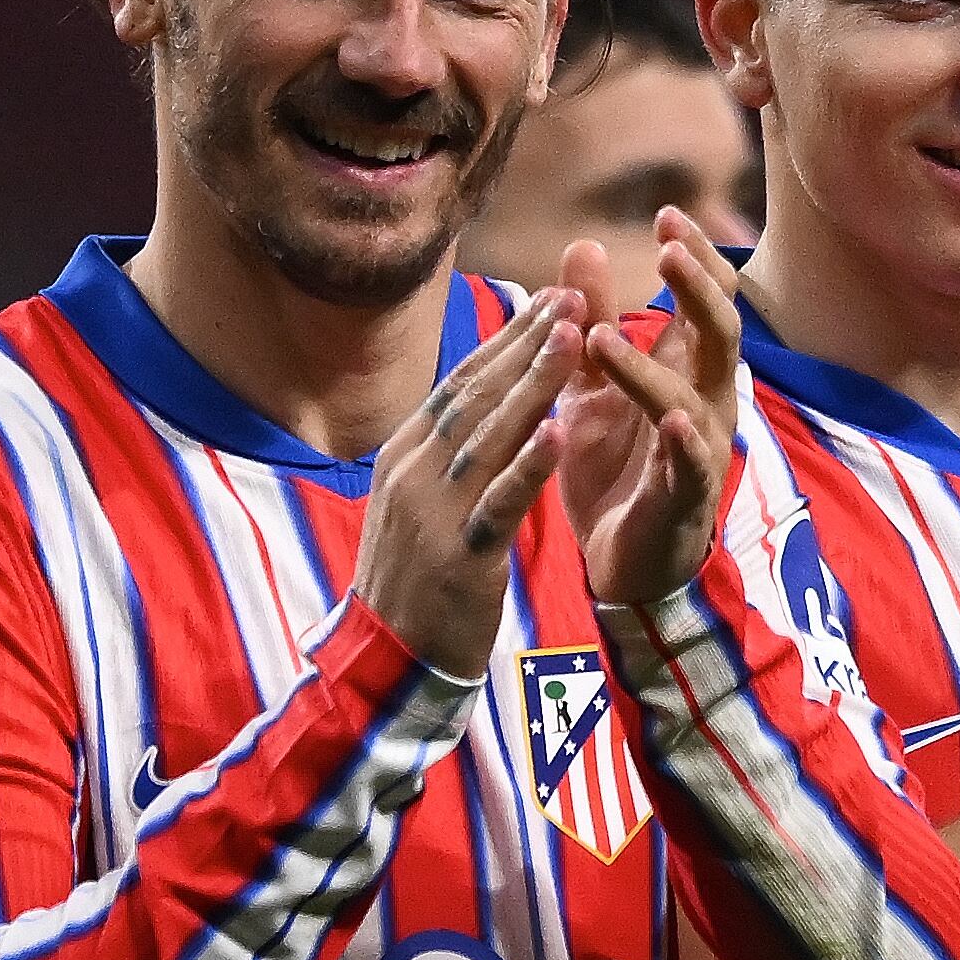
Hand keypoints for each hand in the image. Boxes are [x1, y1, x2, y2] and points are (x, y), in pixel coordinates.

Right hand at [353, 288, 585, 675]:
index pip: (459, 385)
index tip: (546, 298)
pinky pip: (501, 502)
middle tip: (571, 295)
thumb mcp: (416, 507)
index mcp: (404, 458)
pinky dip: (530, 463)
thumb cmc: (412, 585)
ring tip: (573, 338)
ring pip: (490, 436)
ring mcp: (434, 514)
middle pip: (476, 396)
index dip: (504, 339)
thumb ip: (443, 458)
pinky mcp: (461, 557)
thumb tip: (475, 407)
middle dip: (526, 343)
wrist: (386, 664)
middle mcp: (413, 474)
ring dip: (534, 383)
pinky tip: (562, 429)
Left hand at [554, 209, 745, 606]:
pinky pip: (695, 466)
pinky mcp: (686, 498)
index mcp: (685, 370)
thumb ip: (591, 318)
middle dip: (699, 291)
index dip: (695, 259)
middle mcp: (705, 401)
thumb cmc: (617, 465)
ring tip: (602, 339)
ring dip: (649, 369)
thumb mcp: (592, 384)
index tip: (668, 215)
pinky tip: (671, 422)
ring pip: (692, 398)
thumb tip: (584, 245)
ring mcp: (700, 450)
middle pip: (721, 334)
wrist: (621, 561)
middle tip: (669, 251)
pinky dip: (685, 443)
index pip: (706, 301)